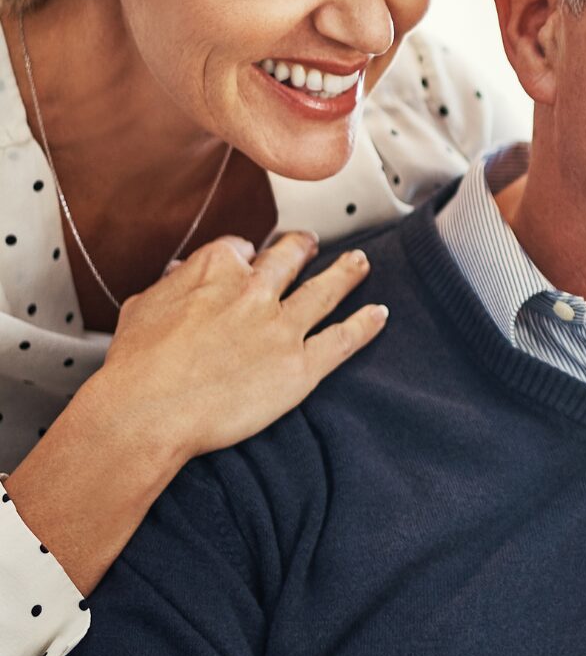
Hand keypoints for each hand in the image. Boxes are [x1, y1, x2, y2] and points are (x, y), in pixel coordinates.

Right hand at [4, 231, 384, 593]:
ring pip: (326, 290)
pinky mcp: (302, 364)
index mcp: (216, 270)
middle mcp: (256, 291)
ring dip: (347, 273)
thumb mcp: (142, 307)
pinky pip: (344, 338)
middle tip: (310, 244)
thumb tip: (183, 271)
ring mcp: (283, 327)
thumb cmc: (137, 366)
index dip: (246, 255)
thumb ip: (172, 284)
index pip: (241, 249)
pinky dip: (366, 324)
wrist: (149, 411)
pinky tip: (379, 314)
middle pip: (290, 259)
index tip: (250, 259)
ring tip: (360, 262)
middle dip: (301, 248)